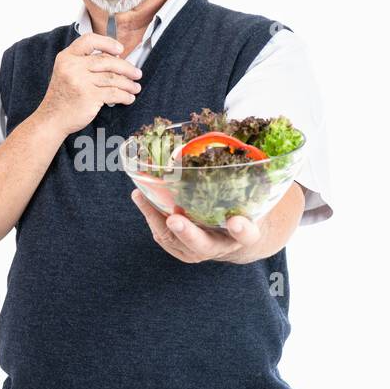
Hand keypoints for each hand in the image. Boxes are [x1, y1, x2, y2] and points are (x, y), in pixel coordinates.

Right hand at [36, 33, 142, 135]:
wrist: (52, 118)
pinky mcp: (89, 97)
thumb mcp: (66, 72)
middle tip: (137, 73)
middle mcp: (73, 67)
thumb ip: (84, 63)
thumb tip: (116, 59)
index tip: (120, 49)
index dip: (107, 42)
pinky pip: (113, 93)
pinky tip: (129, 98)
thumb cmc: (63, 96)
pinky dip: (125, 96)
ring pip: (113, 78)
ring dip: (128, 84)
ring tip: (135, 88)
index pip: (89, 40)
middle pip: (106, 60)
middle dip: (126, 67)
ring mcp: (81, 81)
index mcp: (67, 57)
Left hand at [130, 189, 265, 262]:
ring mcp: (198, 251)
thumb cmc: (241, 207)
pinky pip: (162, 236)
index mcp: (245, 235)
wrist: (231, 235)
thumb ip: (244, 178)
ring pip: (175, 241)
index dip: (242, 229)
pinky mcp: (180, 250)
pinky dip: (150, 215)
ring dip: (156, 219)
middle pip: (203, 244)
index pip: (247, 234)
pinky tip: (140, 196)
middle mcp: (220, 247)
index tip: (235, 222)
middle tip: (174, 220)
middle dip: (187, 233)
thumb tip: (231, 137)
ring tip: (140, 196)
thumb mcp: (249, 195)